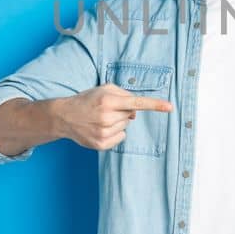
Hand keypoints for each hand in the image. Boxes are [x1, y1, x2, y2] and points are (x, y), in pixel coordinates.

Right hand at [54, 84, 172, 150]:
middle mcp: (107, 117)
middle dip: (121, 111)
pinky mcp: (101, 144)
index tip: (169, 107)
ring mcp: (104, 133)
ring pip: (125, 126)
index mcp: (108, 101)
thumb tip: (136, 112)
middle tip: (105, 110)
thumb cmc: (87, 100)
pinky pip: (120, 137)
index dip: (155, 105)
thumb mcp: (104, 89)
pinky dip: (114, 133)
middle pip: (130, 115)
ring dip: (117, 122)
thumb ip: (124, 95)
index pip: (136, 103)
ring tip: (100, 119)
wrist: (64, 116)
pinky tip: (100, 129)